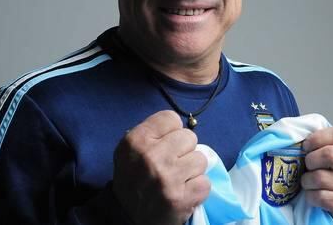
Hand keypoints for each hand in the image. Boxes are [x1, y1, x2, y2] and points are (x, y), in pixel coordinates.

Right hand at [112, 110, 209, 224]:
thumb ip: (151, 133)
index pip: (171, 118)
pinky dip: (197, 189)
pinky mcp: (180, 199)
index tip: (165, 145)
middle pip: (189, 137)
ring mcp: (167, 178)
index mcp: (136, 141)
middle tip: (172, 164)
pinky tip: (183, 192)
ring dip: (192, 170)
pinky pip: (205, 182)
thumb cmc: (133, 180)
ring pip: (201, 159)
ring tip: (178, 179)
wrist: (127, 218)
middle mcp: (150, 157)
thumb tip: (178, 125)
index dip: (171, 132)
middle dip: (184, 151)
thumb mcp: (129, 151)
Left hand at [301, 127, 332, 224]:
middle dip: (311, 161)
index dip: (317, 138)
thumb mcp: (319, 157)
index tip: (306, 147)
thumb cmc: (321, 177)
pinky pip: (320, 197)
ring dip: (307, 182)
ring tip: (309, 184)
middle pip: (330, 154)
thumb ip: (312, 144)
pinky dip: (310, 197)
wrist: (330, 207)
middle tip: (307, 168)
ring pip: (320, 178)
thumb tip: (290, 133)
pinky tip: (313, 197)